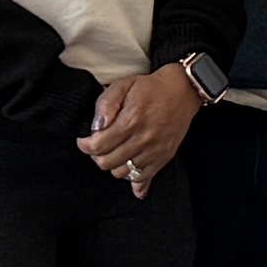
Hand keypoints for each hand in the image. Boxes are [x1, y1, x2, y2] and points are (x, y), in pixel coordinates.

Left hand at [83, 69, 198, 188]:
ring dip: (113, 165)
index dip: (85, 145)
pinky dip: (133, 181)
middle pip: (107, 162)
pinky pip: (144, 178)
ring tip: (113, 153)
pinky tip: (128, 174)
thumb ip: (105, 104)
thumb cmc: (150, 88)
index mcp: (131, 121)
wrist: (182, 92)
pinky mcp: (164, 157)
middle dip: (97, 156)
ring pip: (122, 173)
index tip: (83, 141)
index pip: (98, 146)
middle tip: (98, 146)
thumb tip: (96, 127)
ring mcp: (154, 151)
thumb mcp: (123, 85)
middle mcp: (143, 139)